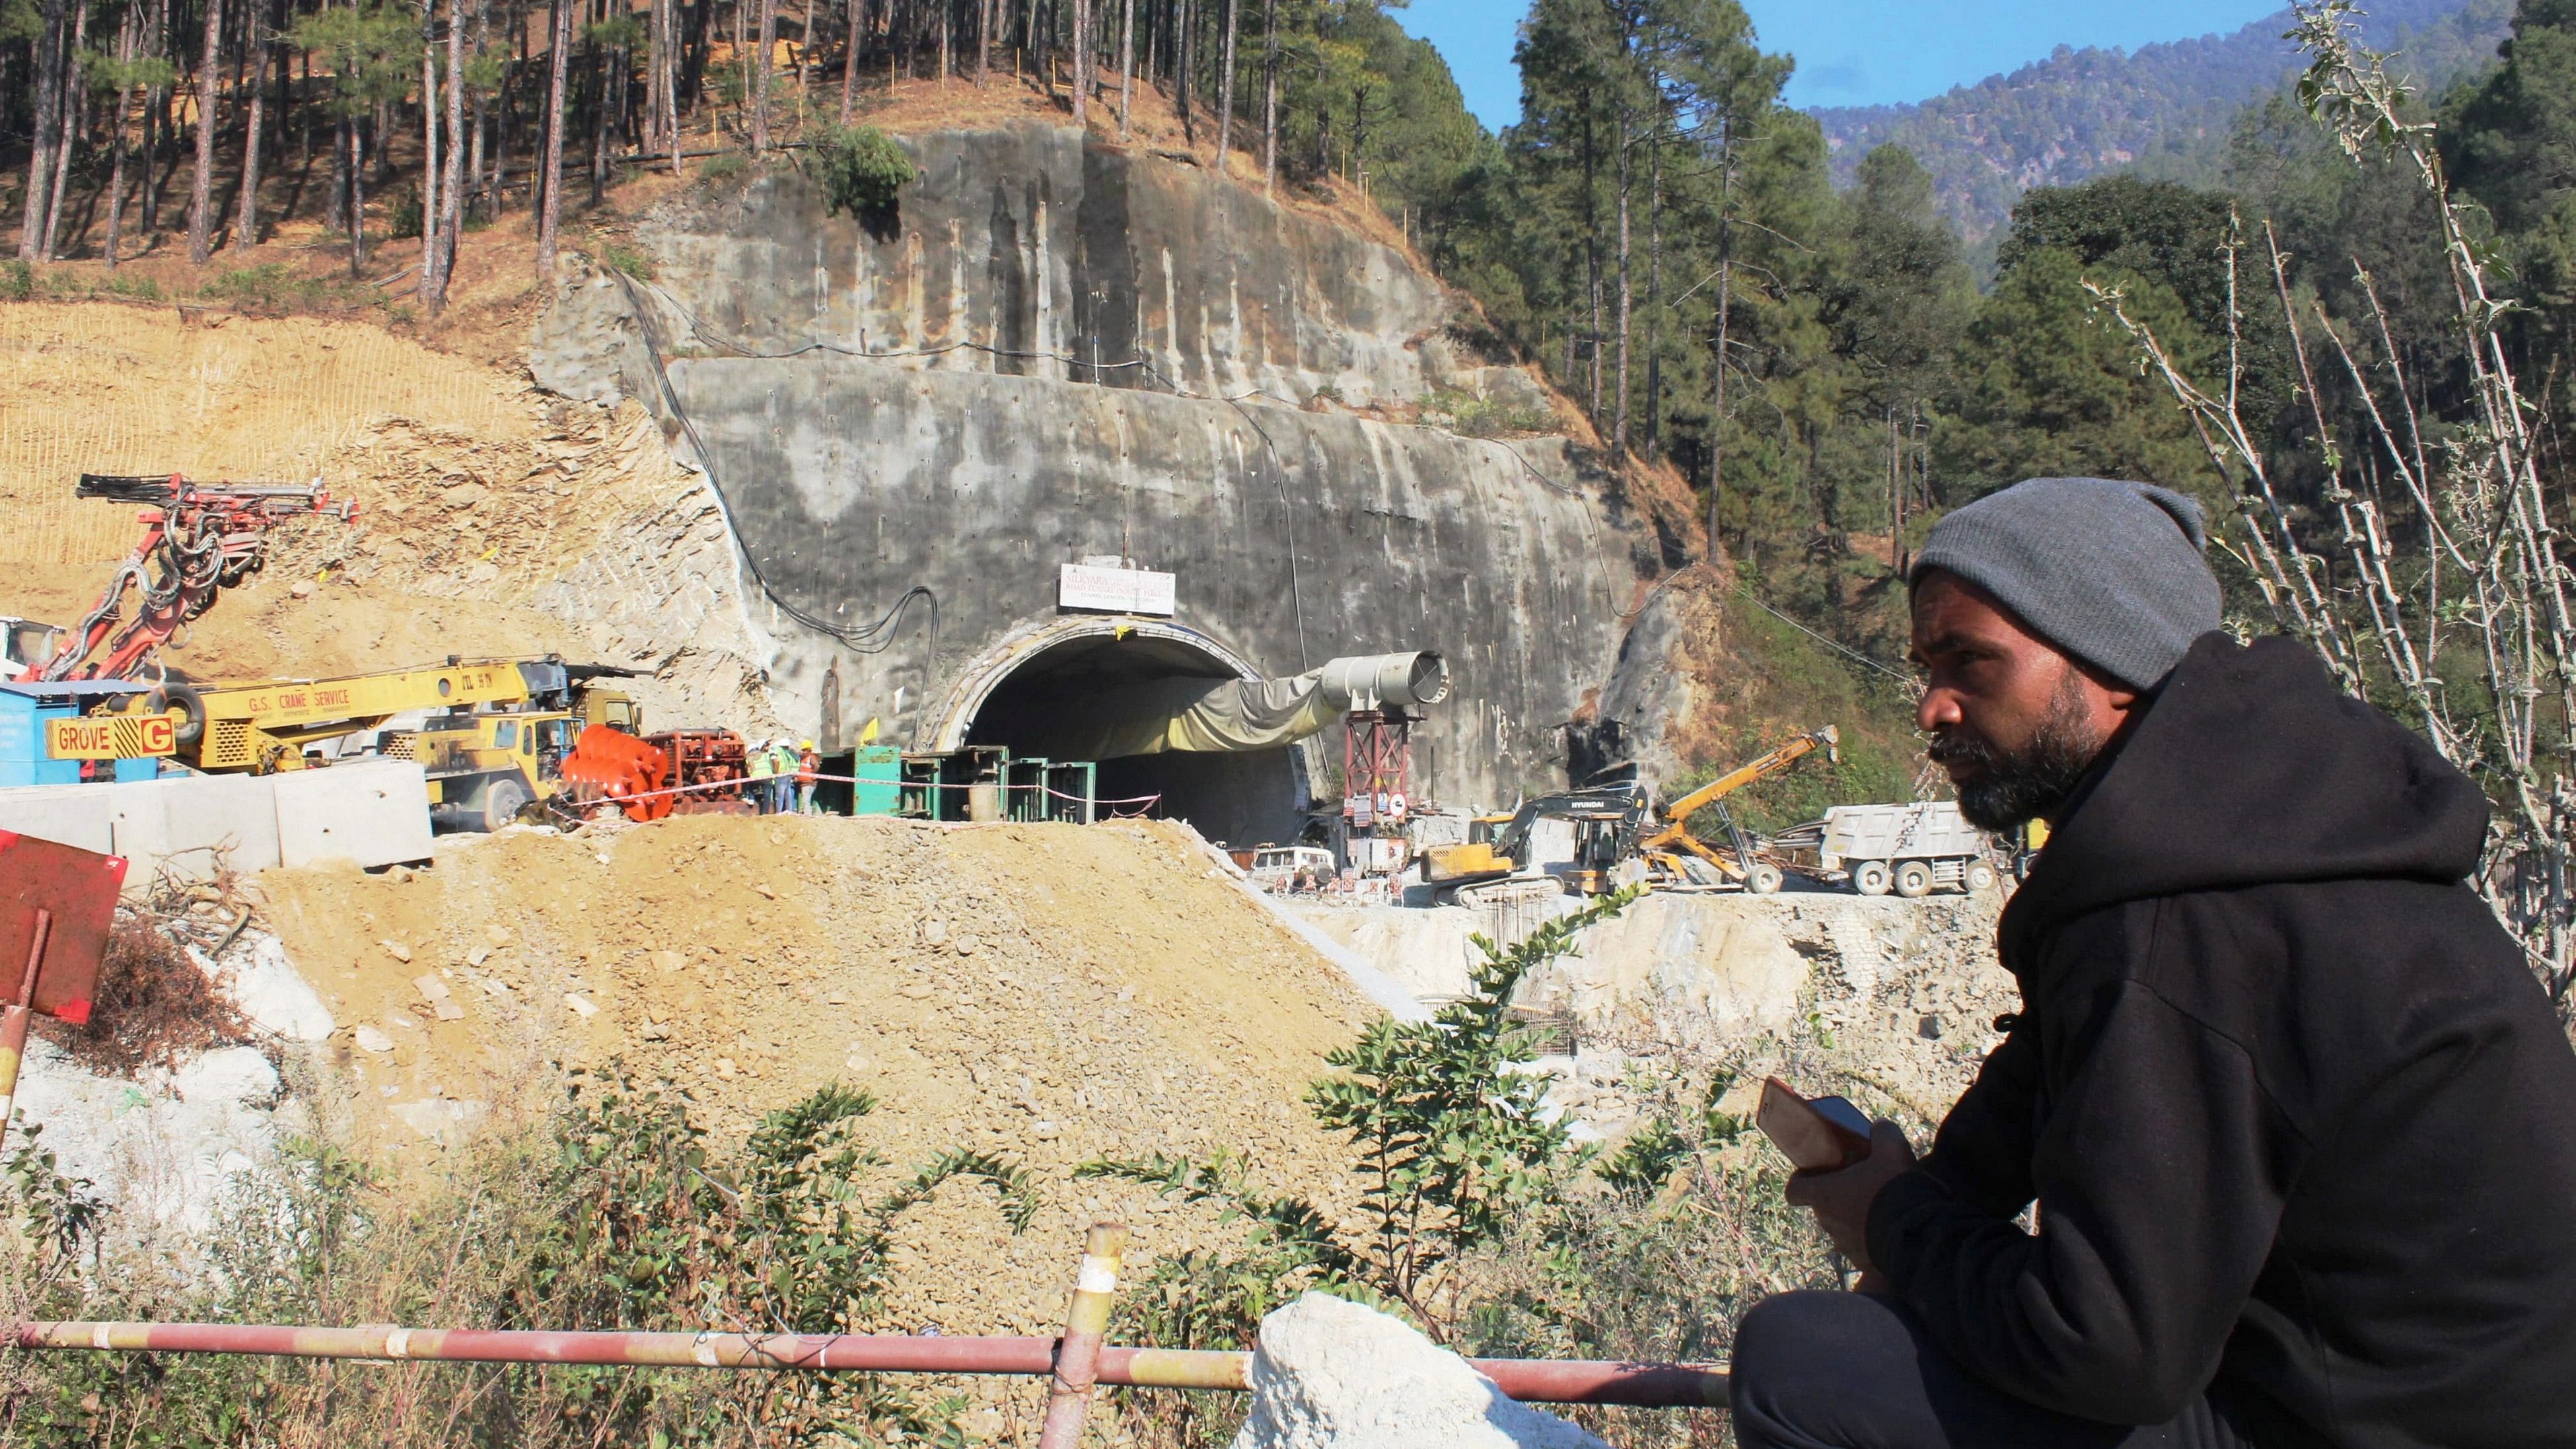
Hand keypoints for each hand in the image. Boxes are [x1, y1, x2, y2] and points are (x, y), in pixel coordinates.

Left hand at [1784, 1121, 1916, 1274]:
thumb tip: (1880, 1126)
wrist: (1918, 1236)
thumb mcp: (1892, 1149)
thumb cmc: (1896, 1189)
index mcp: (1824, 1195)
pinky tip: (1892, 1230)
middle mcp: (1829, 1222)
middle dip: (1837, 1198)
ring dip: (1856, 1220)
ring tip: (1882, 1210)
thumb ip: (1882, 1133)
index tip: (1811, 1175)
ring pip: (1843, 1229)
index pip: (1793, 1191)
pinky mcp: (1864, 1263)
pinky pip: (1862, 1249)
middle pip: (1823, 1208)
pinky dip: (1871, 1241)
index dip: (1799, 1182)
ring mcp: (1845, 1246)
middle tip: (1860, 1187)